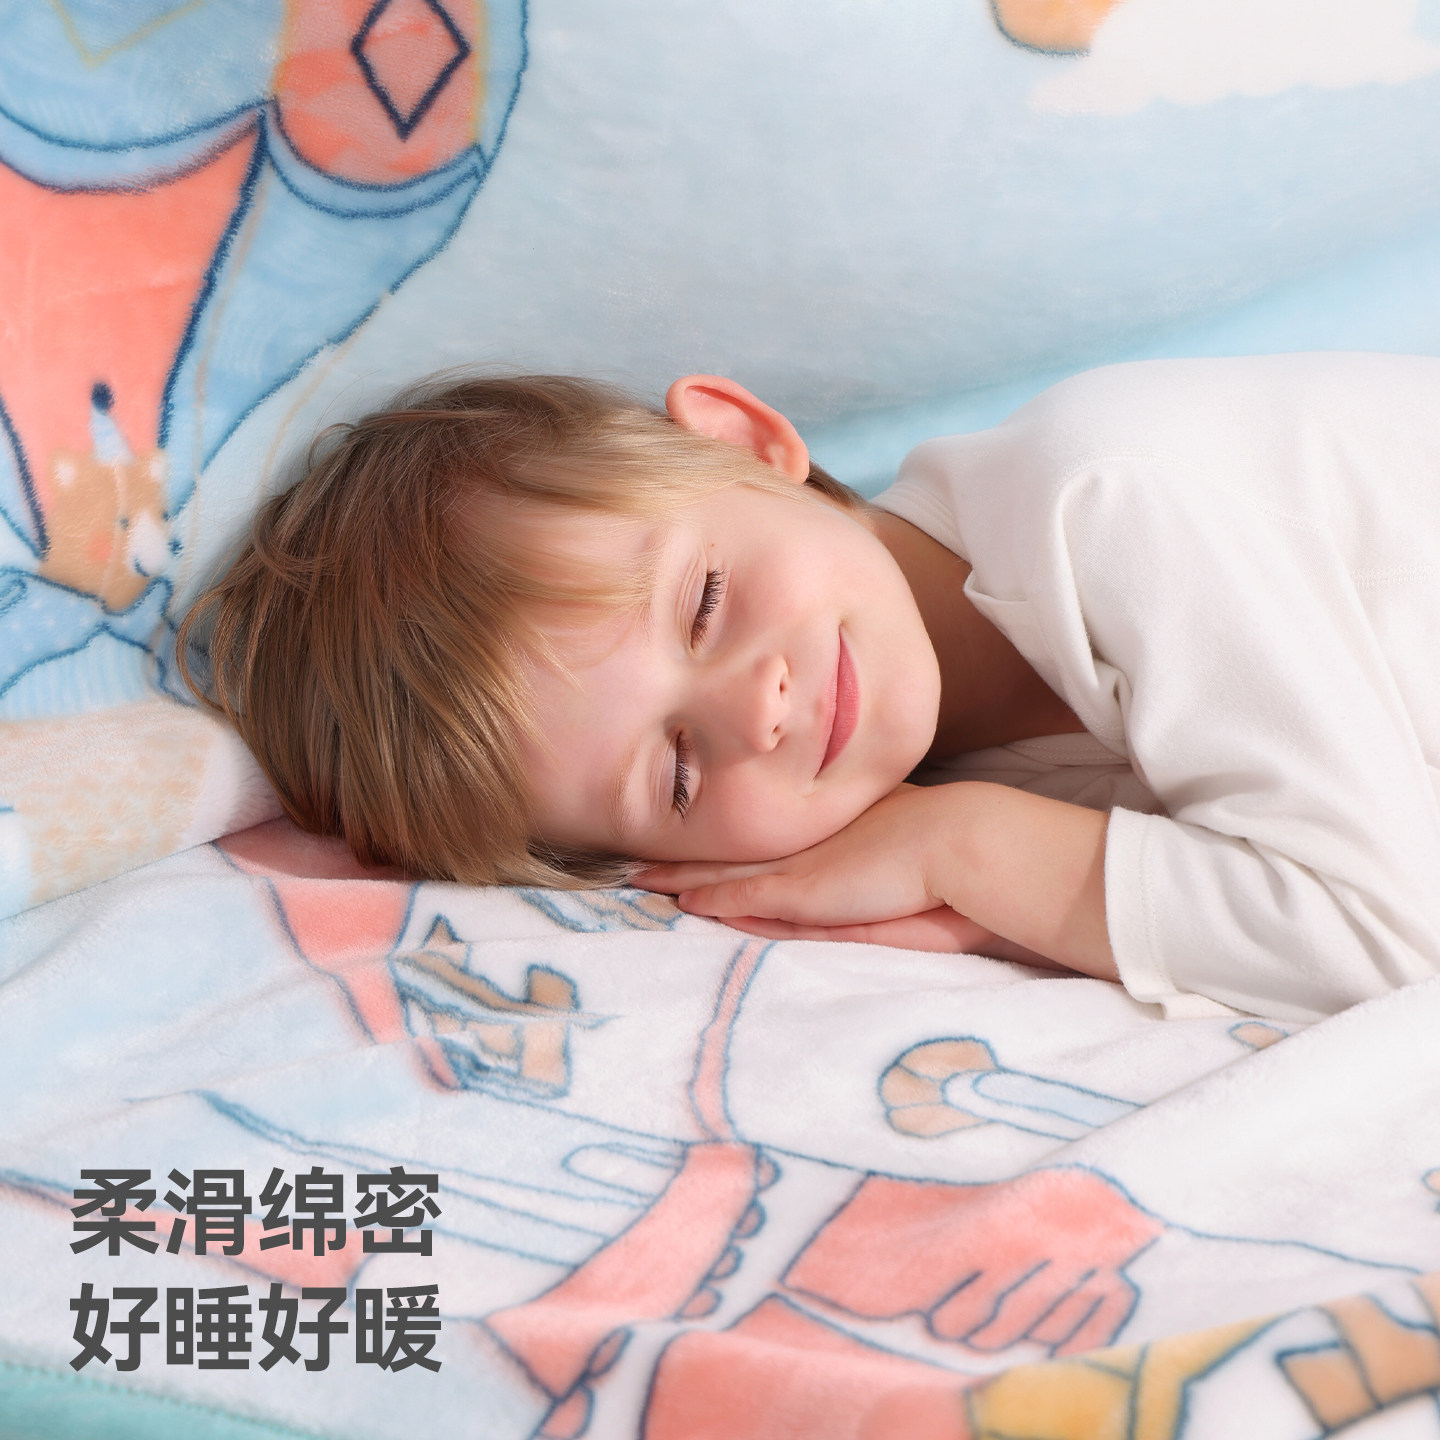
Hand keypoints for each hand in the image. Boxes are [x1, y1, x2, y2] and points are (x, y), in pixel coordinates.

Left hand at [636, 779, 1114, 978]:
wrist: (970, 846)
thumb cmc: (956, 868)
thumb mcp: (906, 876)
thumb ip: (865, 887)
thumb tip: (830, 894)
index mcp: (839, 833)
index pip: (773, 840)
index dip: (731, 842)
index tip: (699, 841)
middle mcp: (812, 842)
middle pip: (735, 848)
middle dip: (687, 855)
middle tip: (638, 859)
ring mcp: (805, 863)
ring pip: (726, 868)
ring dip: (680, 873)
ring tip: (636, 877)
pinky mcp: (803, 888)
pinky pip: (744, 893)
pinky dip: (710, 895)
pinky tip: (676, 898)